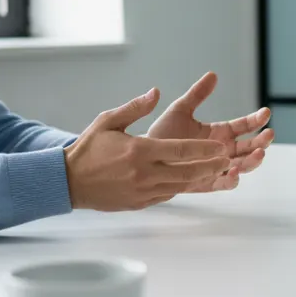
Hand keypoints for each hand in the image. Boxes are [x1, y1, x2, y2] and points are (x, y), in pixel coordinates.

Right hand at [64, 88, 231, 210]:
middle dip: (210, 166)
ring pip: (180, 186)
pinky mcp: (139, 203)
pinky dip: (180, 188)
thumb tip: (156, 93)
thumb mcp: (108, 121)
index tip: (221, 147)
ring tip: (216, 171)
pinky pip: (166, 195)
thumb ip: (135, 107)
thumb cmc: (88, 148)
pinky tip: (190, 181)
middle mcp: (144, 174)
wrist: (67, 181)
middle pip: (187, 172)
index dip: (205, 150)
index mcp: (140, 151)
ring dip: (199, 179)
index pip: (181, 151)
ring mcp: (142, 191)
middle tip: (227, 160)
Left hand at [145, 71, 273, 191]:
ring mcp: (216, 167)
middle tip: (269, 134)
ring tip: (260, 153)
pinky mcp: (206, 182)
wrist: (143, 157)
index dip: (256, 120)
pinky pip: (223, 183)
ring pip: (242, 165)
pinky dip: (232, 179)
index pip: (244, 126)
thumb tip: (212, 74)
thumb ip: (197, 95)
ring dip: (253, 160)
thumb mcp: (180, 110)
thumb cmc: (161, 134)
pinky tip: (235, 171)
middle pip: (249, 147)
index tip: (265, 113)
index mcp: (219, 132)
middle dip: (261, 141)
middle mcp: (222, 150)